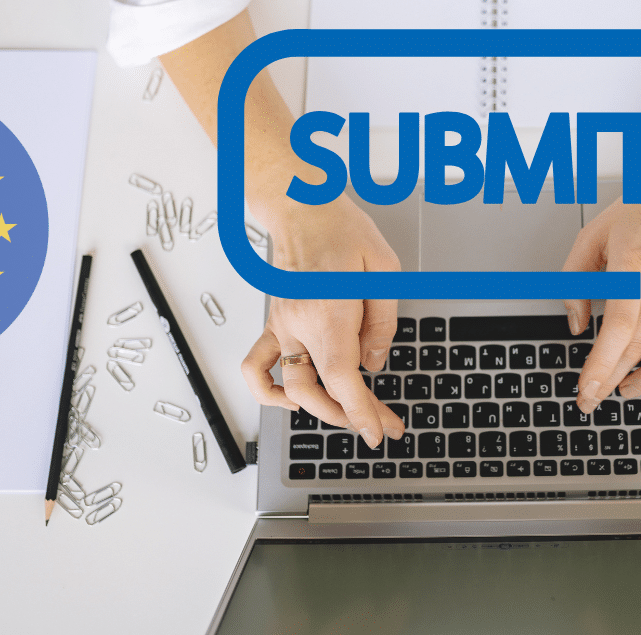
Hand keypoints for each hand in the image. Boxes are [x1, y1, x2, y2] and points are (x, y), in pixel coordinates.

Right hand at [239, 194, 404, 448]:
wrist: (300, 206)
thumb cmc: (342, 229)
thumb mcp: (384, 270)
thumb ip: (382, 323)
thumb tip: (374, 363)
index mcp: (329, 313)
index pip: (342, 379)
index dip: (361, 413)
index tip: (378, 433)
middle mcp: (299, 325)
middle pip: (320, 391)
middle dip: (354, 415)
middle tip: (383, 421)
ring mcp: (282, 326)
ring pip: (291, 387)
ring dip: (320, 409)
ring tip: (348, 413)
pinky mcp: (274, 322)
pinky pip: (257, 365)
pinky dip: (269, 391)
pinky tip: (294, 398)